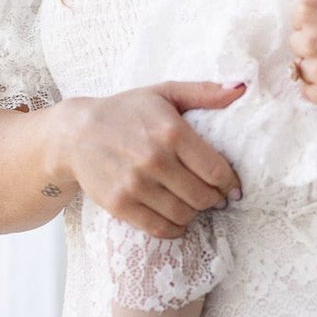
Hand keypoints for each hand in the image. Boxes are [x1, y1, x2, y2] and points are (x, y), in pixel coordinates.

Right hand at [58, 81, 243, 238]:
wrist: (75, 134)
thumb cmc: (126, 111)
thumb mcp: (165, 93)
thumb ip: (204, 92)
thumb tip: (241, 88)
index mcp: (171, 131)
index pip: (216, 171)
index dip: (230, 183)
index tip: (232, 187)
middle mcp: (154, 159)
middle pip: (203, 196)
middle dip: (214, 199)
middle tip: (213, 196)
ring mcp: (135, 184)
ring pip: (184, 214)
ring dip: (194, 213)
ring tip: (192, 203)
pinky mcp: (119, 204)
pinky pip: (159, 228)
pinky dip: (175, 229)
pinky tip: (177, 219)